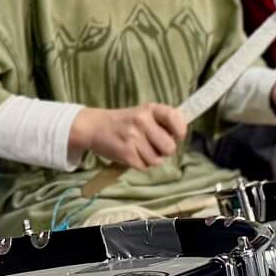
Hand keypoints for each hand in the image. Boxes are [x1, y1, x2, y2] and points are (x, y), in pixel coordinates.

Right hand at [72, 103, 187, 170]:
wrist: (95, 127)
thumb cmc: (124, 121)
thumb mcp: (143, 113)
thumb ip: (162, 121)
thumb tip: (180, 134)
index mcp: (150, 109)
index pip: (174, 118)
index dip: (180, 130)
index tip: (177, 136)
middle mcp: (142, 121)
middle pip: (169, 147)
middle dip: (165, 151)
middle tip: (155, 146)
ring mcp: (134, 138)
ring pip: (157, 160)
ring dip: (151, 159)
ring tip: (141, 150)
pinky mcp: (126, 153)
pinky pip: (145, 166)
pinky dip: (141, 164)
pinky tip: (133, 155)